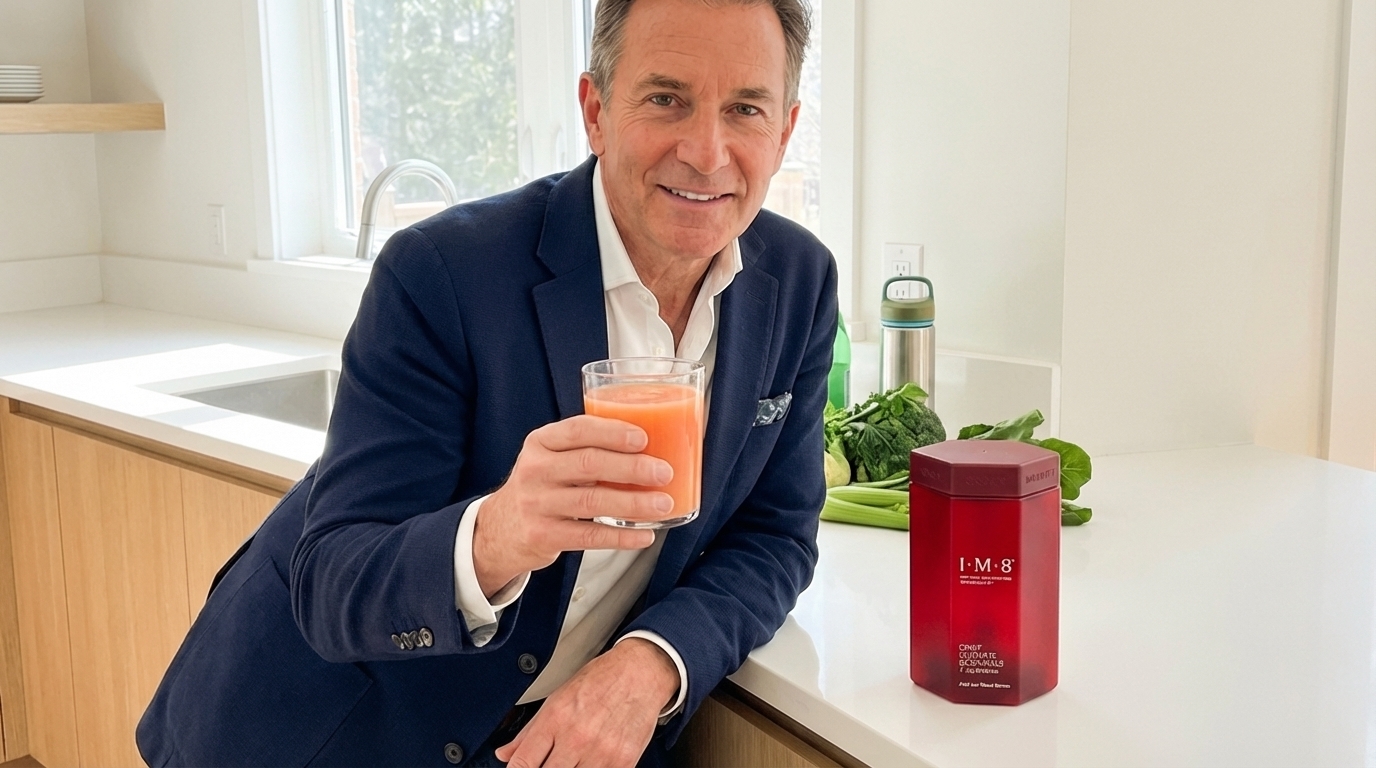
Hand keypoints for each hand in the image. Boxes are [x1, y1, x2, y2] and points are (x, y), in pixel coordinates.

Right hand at [474, 415, 675, 595]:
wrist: (501, 528)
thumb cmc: (544, 486)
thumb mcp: (553, 458)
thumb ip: (588, 449)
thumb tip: (654, 447)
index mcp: (541, 442)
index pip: (578, 429)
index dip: (613, 432)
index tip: (643, 438)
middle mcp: (535, 470)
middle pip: (589, 464)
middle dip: (632, 467)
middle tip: (664, 472)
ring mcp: (536, 504)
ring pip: (592, 502)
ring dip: (633, 503)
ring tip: (663, 503)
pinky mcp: (542, 535)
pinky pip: (589, 536)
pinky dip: (621, 536)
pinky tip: (644, 535)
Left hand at [495, 638, 679, 767]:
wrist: (641, 673)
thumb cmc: (601, 680)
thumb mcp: (558, 697)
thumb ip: (529, 731)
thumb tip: (506, 754)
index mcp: (556, 719)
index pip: (523, 763)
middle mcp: (577, 737)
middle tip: (551, 762)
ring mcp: (601, 752)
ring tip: (570, 760)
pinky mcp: (623, 762)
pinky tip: (589, 762)